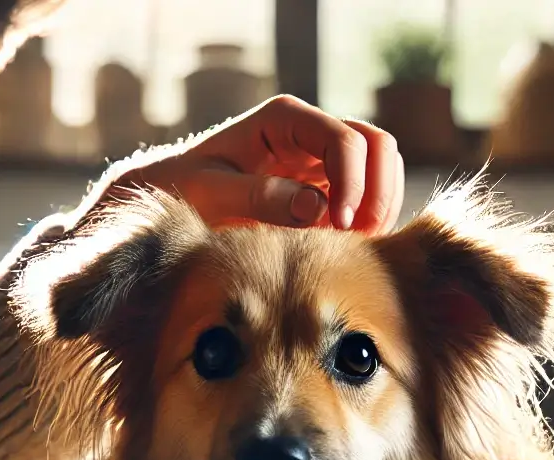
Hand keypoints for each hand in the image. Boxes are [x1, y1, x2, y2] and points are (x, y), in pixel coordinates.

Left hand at [107, 94, 404, 233]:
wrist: (172, 198)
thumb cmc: (184, 190)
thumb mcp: (212, 193)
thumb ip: (259, 198)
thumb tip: (317, 207)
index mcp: (284, 119)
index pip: (343, 139)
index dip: (353, 181)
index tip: (340, 226)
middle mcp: (310, 131)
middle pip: (376, 145)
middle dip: (377, 191)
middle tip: (359, 238)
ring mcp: (321, 158)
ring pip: (380, 168)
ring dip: (379, 207)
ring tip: (354, 246)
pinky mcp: (325, 186)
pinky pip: (366, 195)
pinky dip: (368, 219)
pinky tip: (348, 247)